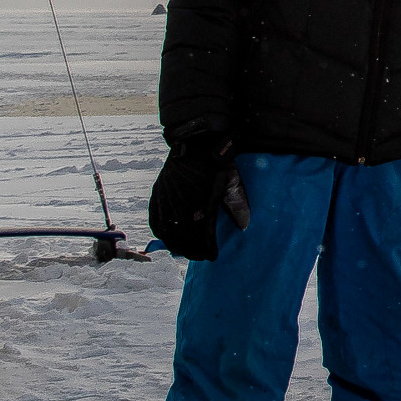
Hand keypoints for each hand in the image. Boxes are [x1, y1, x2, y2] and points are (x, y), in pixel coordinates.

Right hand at [151, 138, 239, 259]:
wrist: (193, 143)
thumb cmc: (215, 163)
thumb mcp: (231, 181)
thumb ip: (237, 204)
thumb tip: (245, 226)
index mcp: (202, 202)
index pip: (203, 236)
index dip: (207, 250)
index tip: (212, 256)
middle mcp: (182, 204)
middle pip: (185, 239)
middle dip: (194, 252)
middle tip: (201, 257)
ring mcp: (167, 200)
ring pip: (168, 234)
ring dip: (178, 247)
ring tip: (187, 252)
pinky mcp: (157, 195)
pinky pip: (156, 221)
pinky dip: (162, 235)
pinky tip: (169, 240)